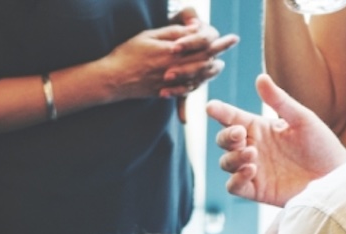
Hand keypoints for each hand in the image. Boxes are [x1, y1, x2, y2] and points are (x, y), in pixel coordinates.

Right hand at [103, 9, 239, 102]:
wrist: (113, 79)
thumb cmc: (127, 53)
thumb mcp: (148, 36)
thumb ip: (172, 34)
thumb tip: (193, 29)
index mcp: (172, 53)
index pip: (203, 46)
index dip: (220, 41)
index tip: (233, 37)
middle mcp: (176, 69)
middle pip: (205, 62)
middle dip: (220, 53)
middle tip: (231, 44)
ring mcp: (172, 83)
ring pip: (200, 77)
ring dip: (212, 70)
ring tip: (220, 64)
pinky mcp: (166, 92)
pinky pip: (187, 90)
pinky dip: (198, 84)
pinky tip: (201, 80)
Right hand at [208, 74, 345, 207]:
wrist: (336, 176)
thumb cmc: (322, 145)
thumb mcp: (302, 119)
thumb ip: (280, 101)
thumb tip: (260, 77)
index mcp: (260, 127)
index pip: (233, 117)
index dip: (220, 111)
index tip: (212, 107)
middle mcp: (253, 147)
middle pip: (223, 141)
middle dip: (225, 136)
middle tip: (240, 134)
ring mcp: (254, 170)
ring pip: (226, 163)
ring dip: (232, 157)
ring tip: (252, 154)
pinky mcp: (258, 190)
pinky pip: (234, 187)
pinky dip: (236, 179)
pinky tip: (250, 170)